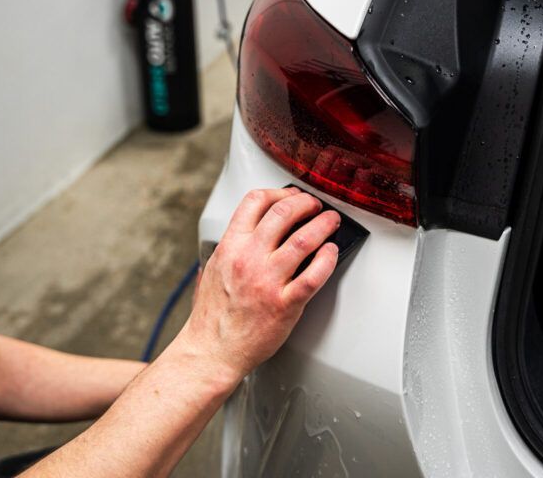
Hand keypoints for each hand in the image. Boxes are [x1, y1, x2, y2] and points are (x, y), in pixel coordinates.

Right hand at [178, 187, 339, 377]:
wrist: (212, 351)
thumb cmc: (211, 318)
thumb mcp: (212, 271)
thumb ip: (226, 250)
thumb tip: (237, 239)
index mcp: (230, 247)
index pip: (255, 201)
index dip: (278, 191)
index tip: (291, 194)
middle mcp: (249, 259)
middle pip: (284, 212)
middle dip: (306, 202)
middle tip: (316, 205)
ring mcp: (268, 281)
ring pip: (304, 239)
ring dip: (323, 224)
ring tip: (331, 221)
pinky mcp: (285, 304)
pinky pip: (314, 275)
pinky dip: (327, 259)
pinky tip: (331, 253)